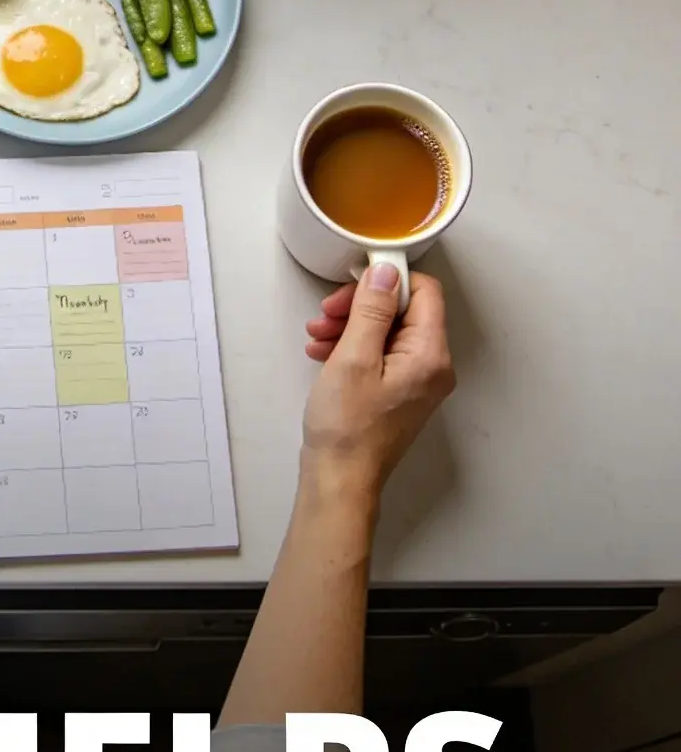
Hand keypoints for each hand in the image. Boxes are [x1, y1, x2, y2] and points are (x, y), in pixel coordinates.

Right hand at [300, 265, 453, 505]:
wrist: (339, 481)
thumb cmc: (347, 427)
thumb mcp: (354, 358)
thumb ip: (373, 309)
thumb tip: (386, 270)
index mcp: (430, 355)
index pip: (424, 292)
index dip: (388, 280)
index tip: (352, 283)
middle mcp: (433, 367)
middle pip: (404, 311)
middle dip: (362, 305)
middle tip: (326, 313)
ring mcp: (417, 382)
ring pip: (388, 332)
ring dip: (351, 326)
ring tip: (317, 336)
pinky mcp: (399, 393)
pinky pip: (382, 355)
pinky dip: (353, 348)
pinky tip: (324, 353)